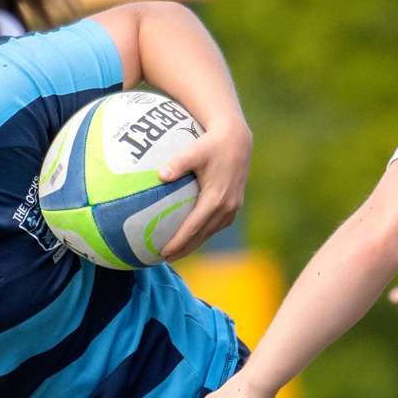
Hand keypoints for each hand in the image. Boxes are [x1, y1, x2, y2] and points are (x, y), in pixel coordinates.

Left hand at [158, 118, 250, 260]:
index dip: (178, 242)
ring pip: (211, 232)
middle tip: (164, 259)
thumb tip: (160, 175)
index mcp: (215, 199)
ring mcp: (233, 207)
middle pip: (202, 235)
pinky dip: (205, 233)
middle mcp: (226, 207)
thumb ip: (177, 163)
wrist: (237, 139)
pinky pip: (218, 224)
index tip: (163, 251)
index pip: (193, 227)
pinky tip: (194, 236)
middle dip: (184, 249)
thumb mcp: (194, 151)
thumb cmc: (212, 144)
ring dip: (195, 243)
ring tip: (177, 252)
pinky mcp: (235, 204)